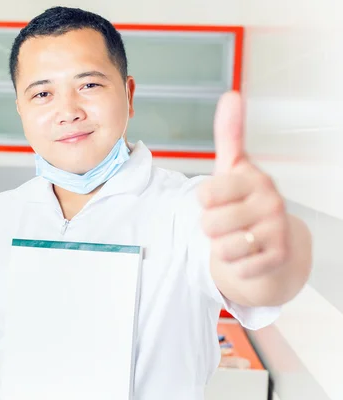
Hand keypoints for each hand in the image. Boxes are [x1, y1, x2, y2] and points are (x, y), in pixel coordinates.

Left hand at [197, 91, 288, 278]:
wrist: (274, 242)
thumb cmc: (245, 202)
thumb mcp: (234, 168)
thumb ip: (229, 135)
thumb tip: (231, 94)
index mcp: (255, 178)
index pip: (205, 193)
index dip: (205, 201)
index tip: (220, 199)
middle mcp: (271, 201)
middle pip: (209, 223)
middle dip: (211, 228)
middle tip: (229, 223)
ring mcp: (277, 230)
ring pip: (221, 247)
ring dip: (222, 248)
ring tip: (237, 238)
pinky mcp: (278, 257)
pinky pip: (236, 267)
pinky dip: (236, 265)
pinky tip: (248, 255)